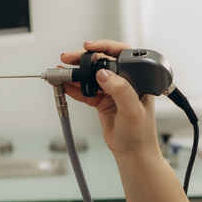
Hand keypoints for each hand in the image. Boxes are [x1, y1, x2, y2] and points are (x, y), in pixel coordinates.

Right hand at [59, 40, 160, 159]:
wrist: (133, 153)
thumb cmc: (140, 134)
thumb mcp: (132, 110)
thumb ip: (120, 90)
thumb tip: (104, 73)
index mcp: (138, 78)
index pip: (121, 55)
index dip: (104, 47)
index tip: (89, 47)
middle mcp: (125, 81)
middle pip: (101, 63)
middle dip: (83, 60)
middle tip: (67, 59)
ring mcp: (112, 91)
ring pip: (90, 77)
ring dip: (75, 74)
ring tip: (60, 73)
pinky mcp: (102, 101)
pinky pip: (85, 91)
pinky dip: (73, 88)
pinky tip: (64, 85)